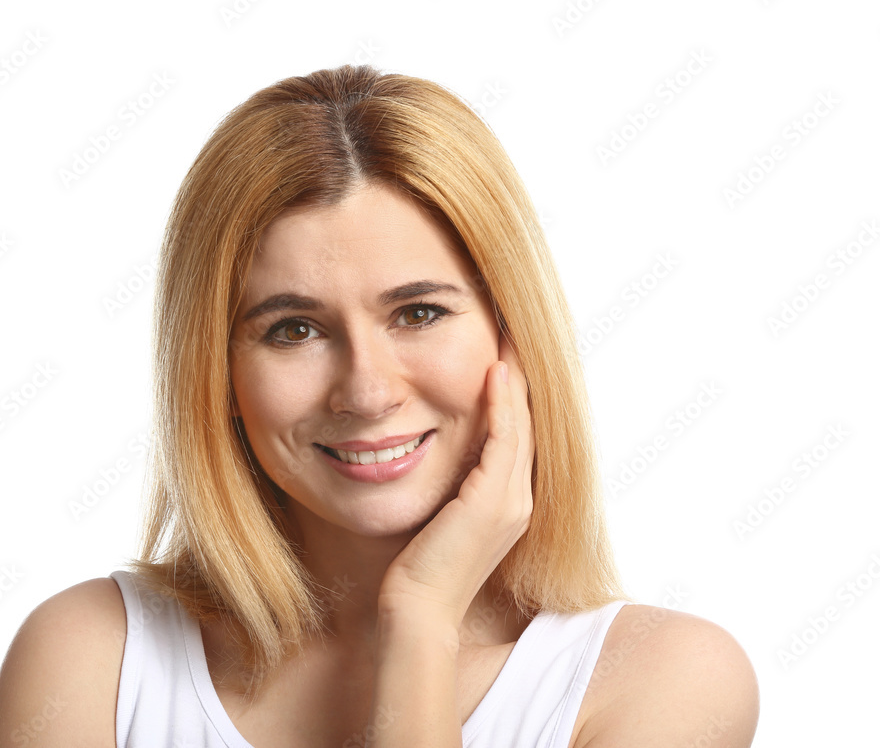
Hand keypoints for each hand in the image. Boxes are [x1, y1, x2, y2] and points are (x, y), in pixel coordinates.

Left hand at [377, 330, 534, 630]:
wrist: (415, 610)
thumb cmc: (416, 567)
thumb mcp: (436, 515)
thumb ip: (447, 486)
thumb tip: (426, 449)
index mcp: (506, 502)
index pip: (514, 435)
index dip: (511, 394)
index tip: (500, 353)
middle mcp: (518, 499)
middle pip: (526, 423)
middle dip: (519, 376)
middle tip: (512, 331)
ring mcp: (511, 502)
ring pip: (522, 425)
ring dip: (516, 380)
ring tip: (509, 338)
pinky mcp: (493, 503)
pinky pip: (505, 440)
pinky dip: (502, 405)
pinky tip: (493, 373)